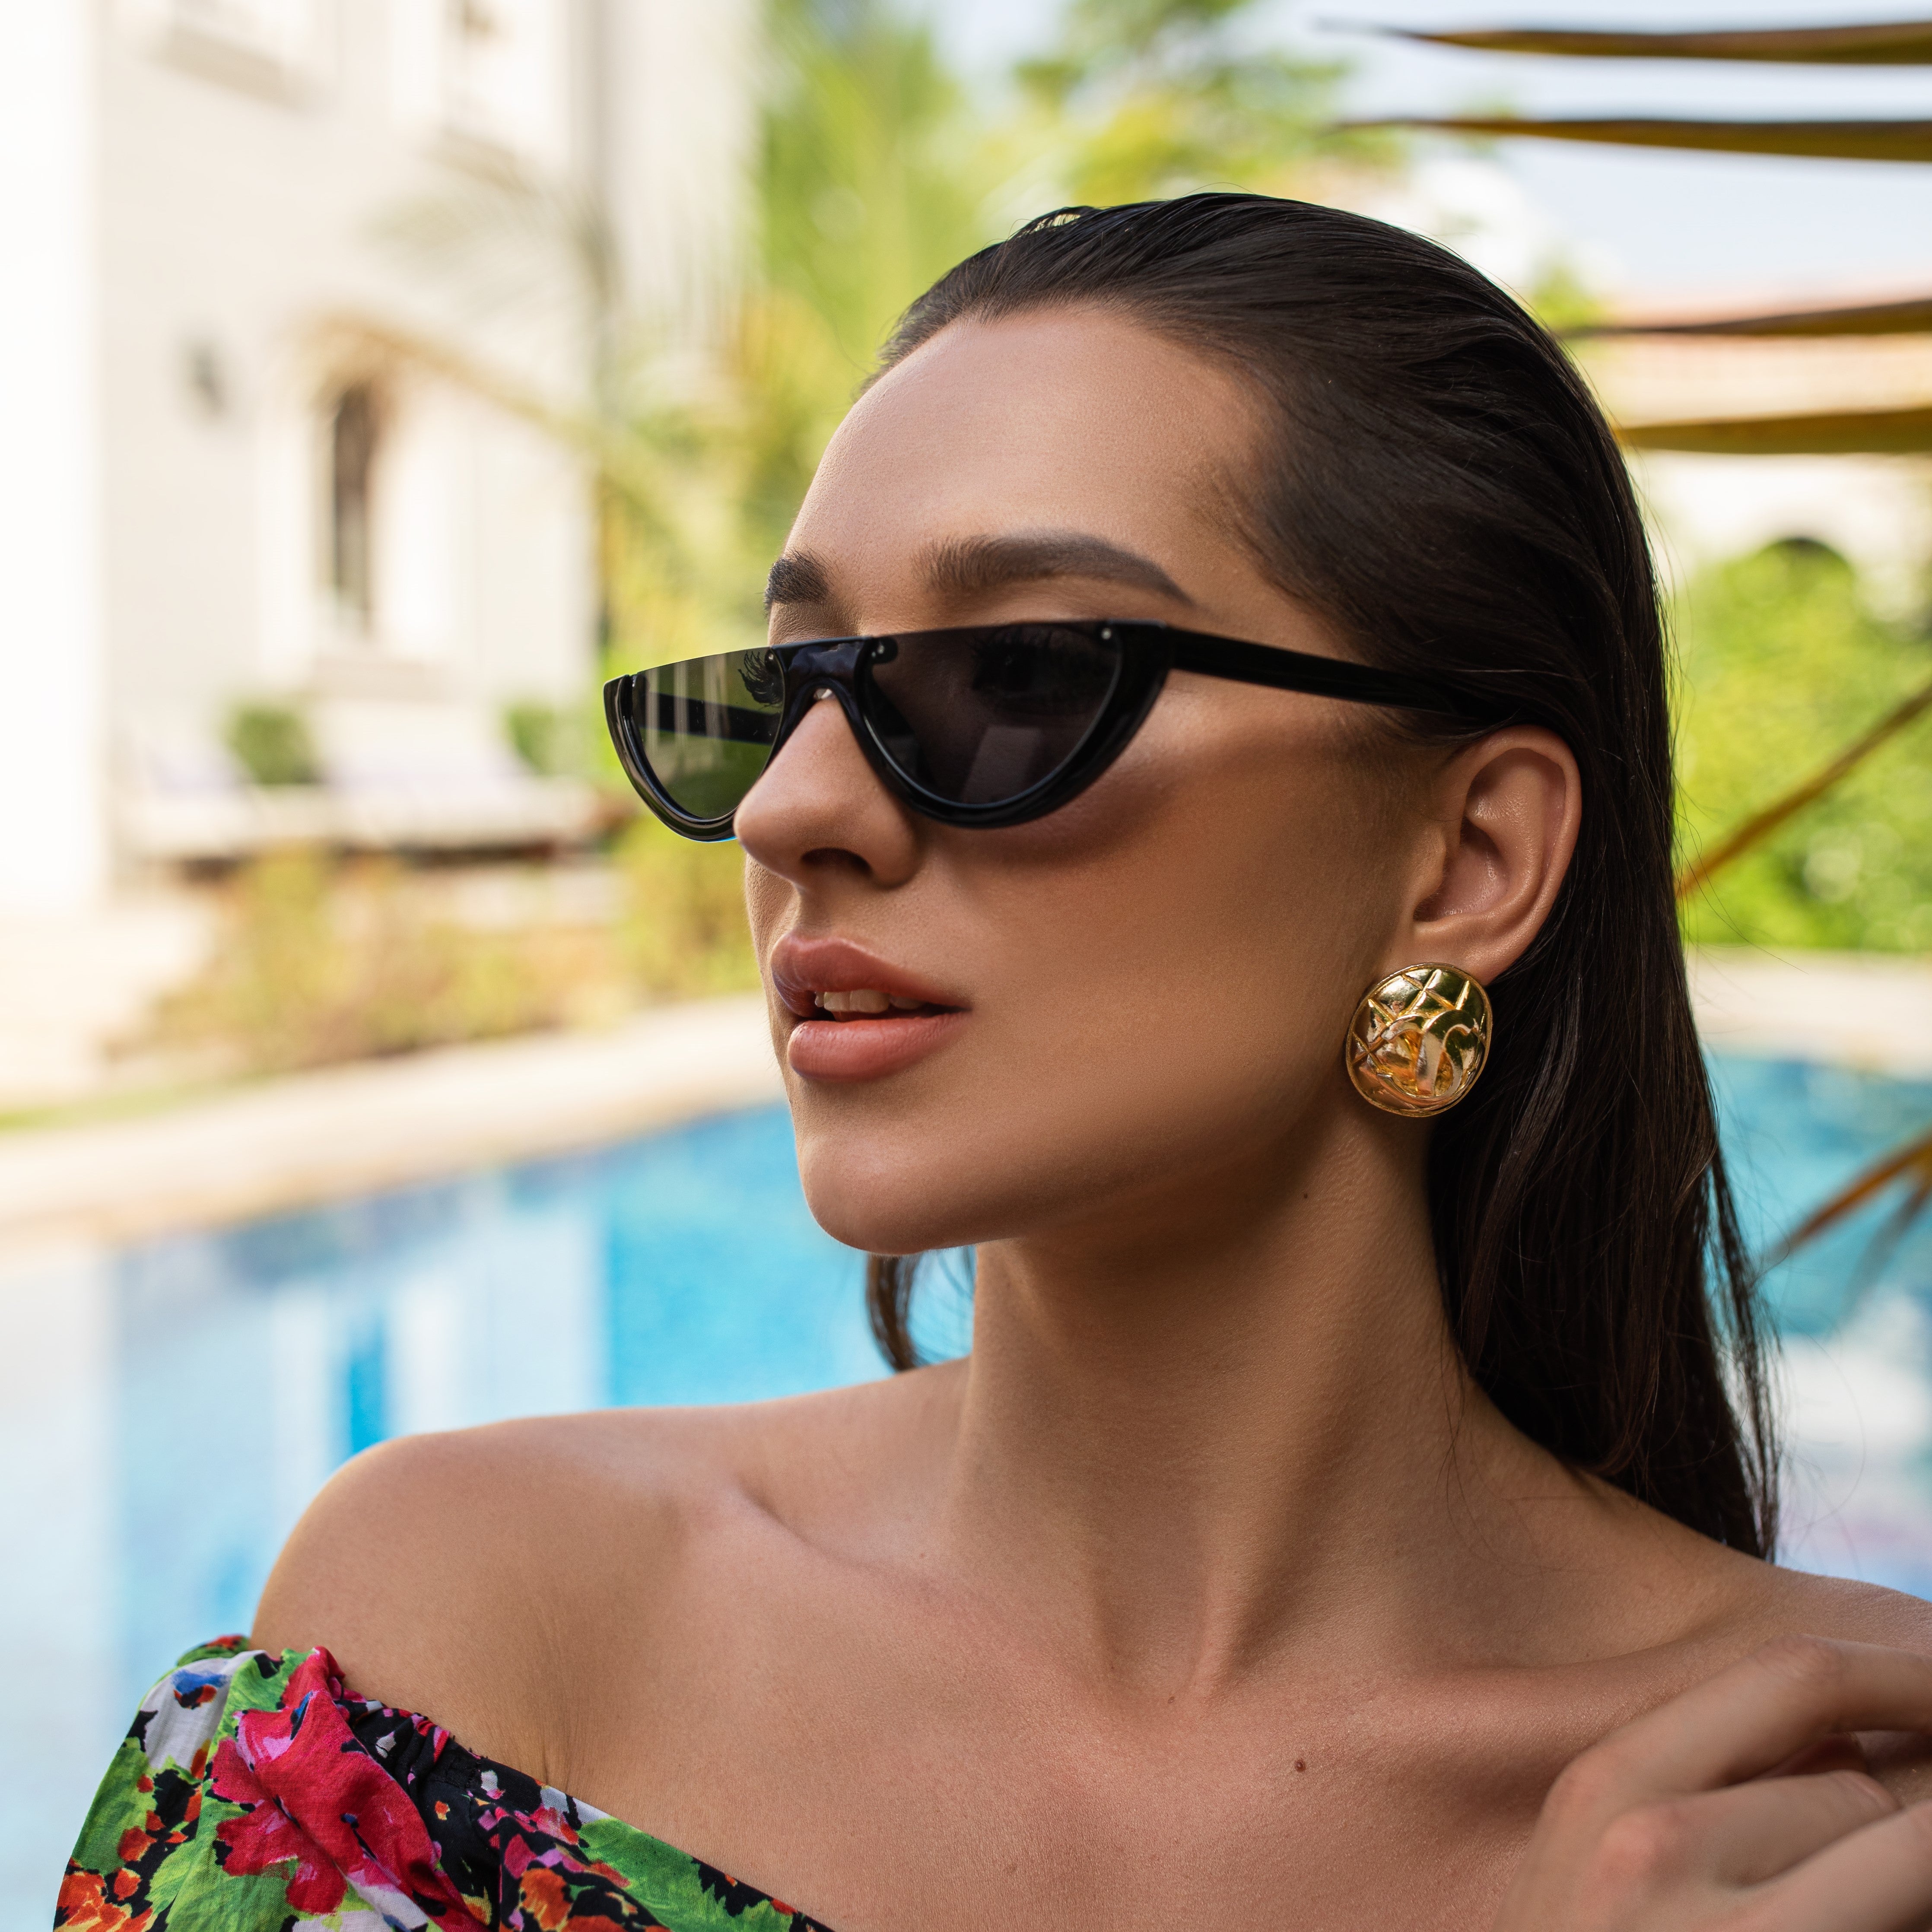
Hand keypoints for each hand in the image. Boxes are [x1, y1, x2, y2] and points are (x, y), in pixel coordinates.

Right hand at [1493, 1637, 1931, 1929]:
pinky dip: (1900, 1909)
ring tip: (1840, 1907)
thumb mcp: (1604, 1869)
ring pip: (1895, 1852)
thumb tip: (1859, 1746)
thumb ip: (1694, 1788)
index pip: (1785, 1676)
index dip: (1892, 1670)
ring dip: (1897, 1878)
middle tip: (1855, 1864)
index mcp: (1602, 1789)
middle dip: (1885, 1820)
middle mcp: (1651, 1847)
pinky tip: (1878, 1913)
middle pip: (1856, 1782)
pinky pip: (1899, 1907)